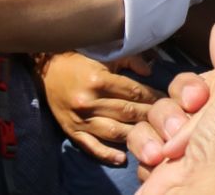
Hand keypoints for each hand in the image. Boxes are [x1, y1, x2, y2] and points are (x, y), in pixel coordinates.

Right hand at [42, 51, 159, 165]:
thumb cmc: (80, 60)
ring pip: (113, 131)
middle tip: (167, 120)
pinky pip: (91, 146)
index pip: (134, 93)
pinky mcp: (71, 130)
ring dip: (134, 136)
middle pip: (127, 113)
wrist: (47, 70)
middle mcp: (89, 102)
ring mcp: (79, 119)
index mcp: (98, 80)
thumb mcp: (105, 55)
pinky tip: (122, 158)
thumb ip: (130, 60)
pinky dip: (106, 154)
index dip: (154, 97)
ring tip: (152, 138)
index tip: (168, 101)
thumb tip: (151, 70)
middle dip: (150, 116)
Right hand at [133, 23, 214, 194]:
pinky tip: (157, 157)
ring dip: (164, 122)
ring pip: (168, 111)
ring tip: (171, 145)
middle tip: (191, 111)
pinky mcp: (168, 164)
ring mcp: (199, 151)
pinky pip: (148, 134)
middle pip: (195, 92)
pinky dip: (148, 143)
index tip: (208, 90)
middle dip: (184, 100)